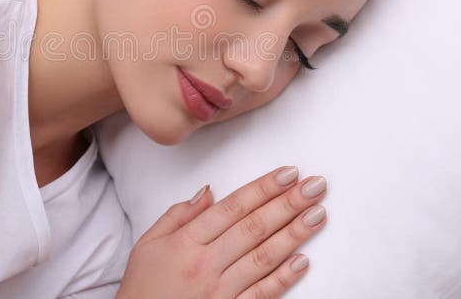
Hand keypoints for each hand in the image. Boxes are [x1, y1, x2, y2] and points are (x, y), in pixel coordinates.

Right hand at [116, 166, 326, 297]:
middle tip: (315, 186)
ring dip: (294, 234)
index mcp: (186, 241)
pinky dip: (283, 279)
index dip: (262, 188)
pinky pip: (260, 295)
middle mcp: (205, 264)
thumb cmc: (143, 286)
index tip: (288, 173)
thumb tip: (209, 191)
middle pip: (253, 227)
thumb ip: (178, 214)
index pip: (232, 207)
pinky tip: (303, 261)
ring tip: (318, 214)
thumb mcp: (149, 243)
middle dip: (288, 204)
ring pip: (263, 257)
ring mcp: (219, 291)